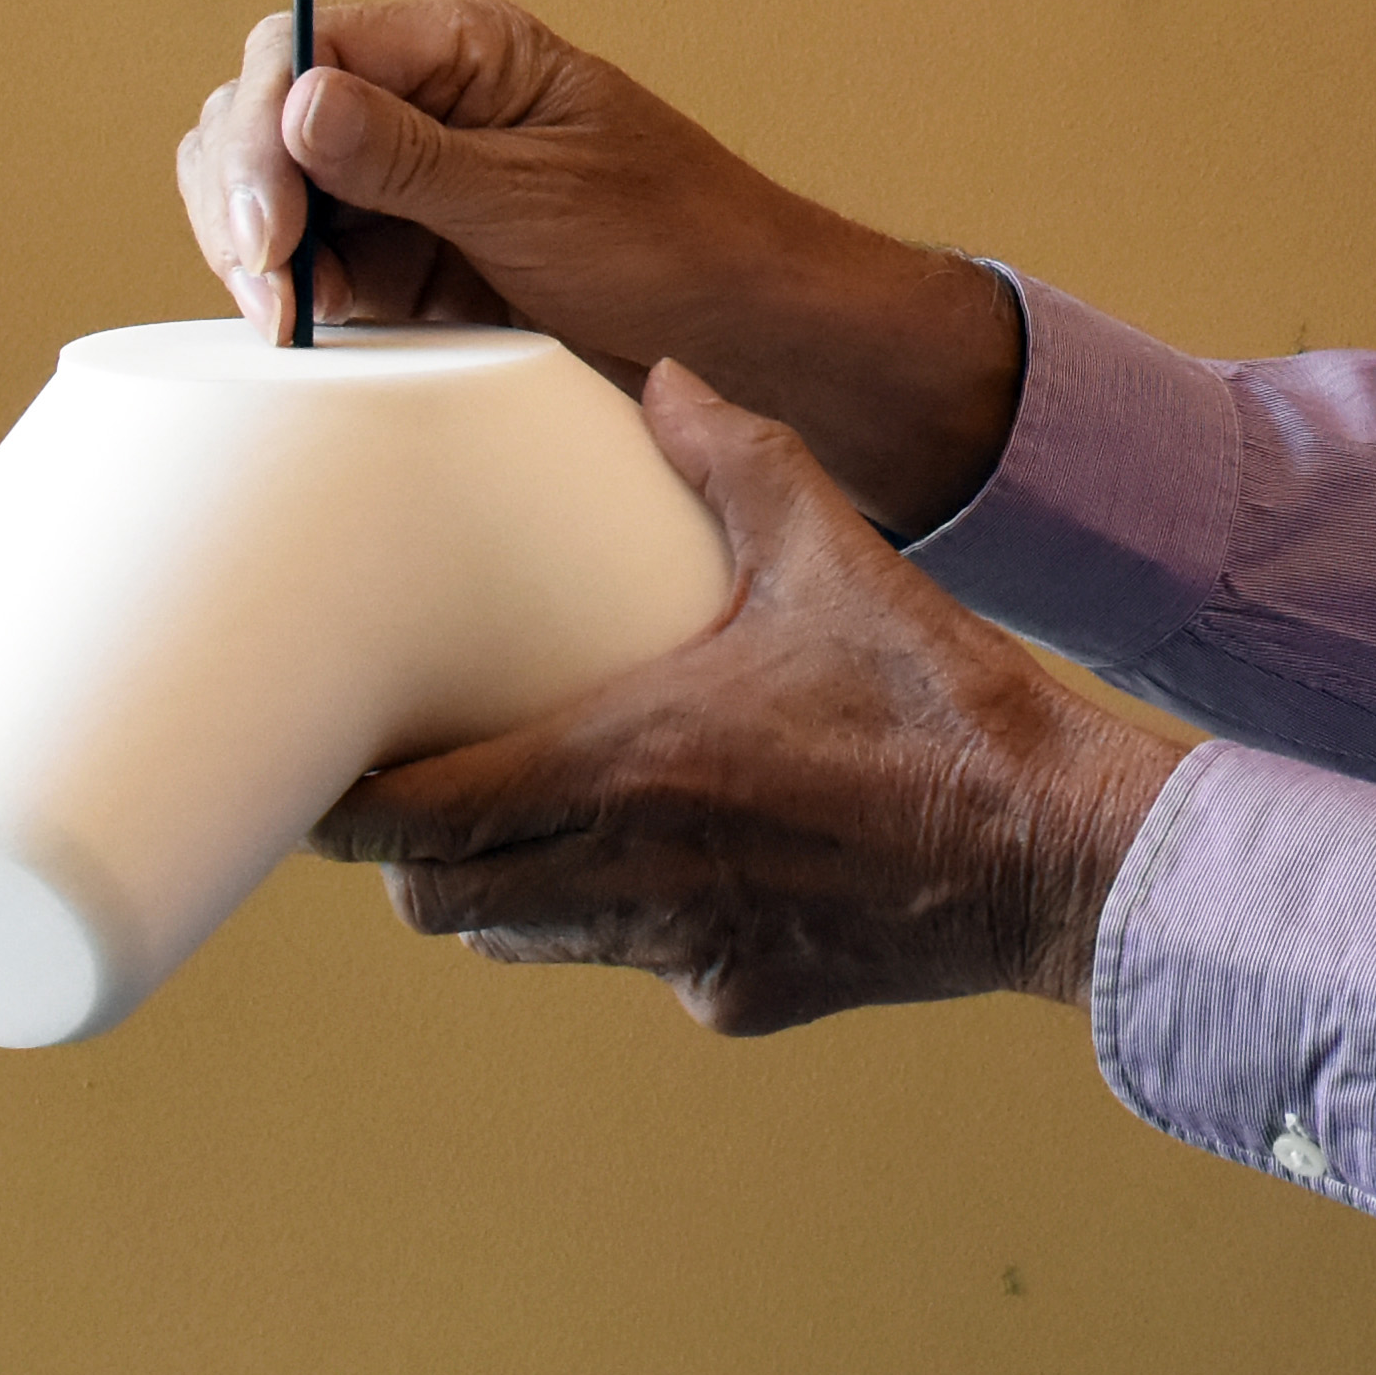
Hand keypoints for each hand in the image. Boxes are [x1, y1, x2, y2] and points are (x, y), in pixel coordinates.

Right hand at [180, 0, 1022, 535]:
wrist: (742, 332)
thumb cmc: (674, 244)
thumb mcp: (540, 199)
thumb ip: (411, 159)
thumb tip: (294, 101)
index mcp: (460, 49)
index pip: (301, 47)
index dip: (260, 132)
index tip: (271, 232)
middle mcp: (419, 101)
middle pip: (261, 115)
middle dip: (242, 199)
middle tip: (271, 296)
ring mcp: (404, 182)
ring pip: (268, 193)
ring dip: (255, 253)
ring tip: (287, 323)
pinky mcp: (403, 258)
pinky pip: (308, 262)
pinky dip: (288, 295)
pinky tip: (304, 335)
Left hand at [312, 365, 1185, 1029]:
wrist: (1055, 849)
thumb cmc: (943, 702)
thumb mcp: (837, 555)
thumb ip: (737, 459)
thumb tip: (664, 378)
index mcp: (622, 765)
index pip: (413, 823)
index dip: (342, 814)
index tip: (320, 779)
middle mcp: (629, 873)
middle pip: (441, 903)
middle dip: (410, 858)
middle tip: (414, 793)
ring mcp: (681, 949)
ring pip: (529, 941)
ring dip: (509, 893)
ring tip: (526, 824)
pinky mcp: (740, 996)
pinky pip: (647, 966)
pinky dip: (639, 923)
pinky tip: (691, 863)